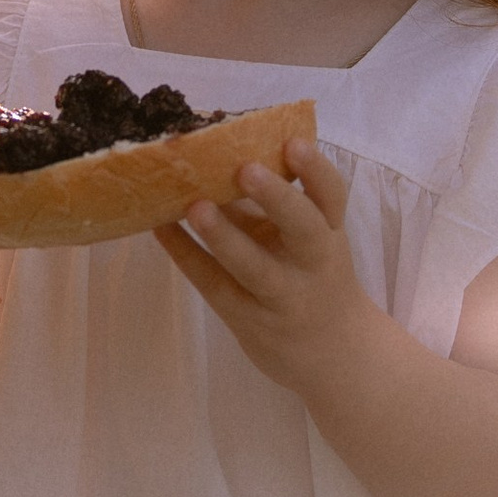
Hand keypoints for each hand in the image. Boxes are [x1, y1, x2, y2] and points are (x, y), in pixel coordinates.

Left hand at [156, 142, 375, 400]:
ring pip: (256, 268)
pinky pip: (218, 286)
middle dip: (277, 199)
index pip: (332, 196)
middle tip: (245, 169)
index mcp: (330, 231)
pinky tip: (163, 230)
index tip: (292, 143)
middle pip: (304, 228)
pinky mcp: (251, 320)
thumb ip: (273, 204)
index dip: (315, 170)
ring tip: (195, 206)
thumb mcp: (306, 239)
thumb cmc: (311, 276)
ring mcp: (283, 296)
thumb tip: (219, 152)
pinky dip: (188, 257)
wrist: (334, 353)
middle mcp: (313, 263)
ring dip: (225, 236)